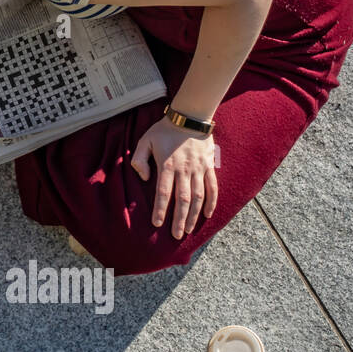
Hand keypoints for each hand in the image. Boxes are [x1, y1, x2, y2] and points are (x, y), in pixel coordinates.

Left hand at [130, 116, 217, 239]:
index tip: (157, 223)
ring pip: (198, 196)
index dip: (160, 209)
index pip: (163, 192)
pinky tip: (207, 214)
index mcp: (167, 165)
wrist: (189, 116)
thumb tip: (144, 177)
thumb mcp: (144, 140)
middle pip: (182, 199)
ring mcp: (198, 169)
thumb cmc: (164, 130)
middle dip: (179, 219)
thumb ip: (139, 159)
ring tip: (189, 229)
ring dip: (193, 214)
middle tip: (176, 235)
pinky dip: (211, 201)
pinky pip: (212, 187)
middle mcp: (184, 169)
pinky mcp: (209, 166)